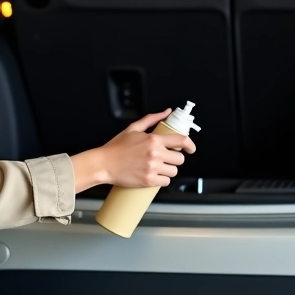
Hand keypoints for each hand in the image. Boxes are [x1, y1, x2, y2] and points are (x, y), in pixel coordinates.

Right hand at [70, 109, 196, 191]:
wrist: (104, 164)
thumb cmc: (116, 147)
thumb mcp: (133, 129)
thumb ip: (152, 119)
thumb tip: (166, 112)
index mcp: (153, 139)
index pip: (180, 140)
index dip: (190, 145)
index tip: (191, 148)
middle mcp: (155, 153)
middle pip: (179, 159)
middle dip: (174, 159)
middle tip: (165, 159)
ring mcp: (152, 168)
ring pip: (174, 171)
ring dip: (168, 170)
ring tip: (158, 168)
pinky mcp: (149, 180)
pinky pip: (166, 182)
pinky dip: (162, 180)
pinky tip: (155, 176)